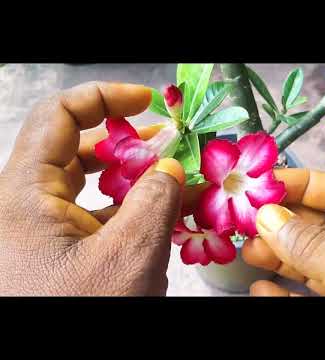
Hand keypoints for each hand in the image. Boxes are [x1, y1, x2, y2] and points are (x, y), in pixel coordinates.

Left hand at [0, 81, 184, 295]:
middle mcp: (28, 208)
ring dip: (140, 183)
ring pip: (94, 188)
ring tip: (184, 189)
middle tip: (175, 151)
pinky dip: (134, 214)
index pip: (59, 117)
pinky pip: (100, 219)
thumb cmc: (82, 315)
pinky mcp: (63, 255)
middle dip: (132, 146)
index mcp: (24, 196)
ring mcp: (46, 233)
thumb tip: (170, 168)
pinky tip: (168, 220)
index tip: (146, 102)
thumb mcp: (128, 258)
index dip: (104, 98)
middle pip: (79, 151)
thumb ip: (154, 200)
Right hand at [241, 169, 324, 295]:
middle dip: (282, 220)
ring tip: (249, 250)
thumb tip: (271, 218)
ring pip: (304, 262)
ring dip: (274, 254)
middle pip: (316, 226)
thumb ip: (315, 244)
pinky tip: (262, 287)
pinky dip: (278, 291)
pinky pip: (302, 296)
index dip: (303, 184)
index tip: (268, 182)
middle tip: (249, 219)